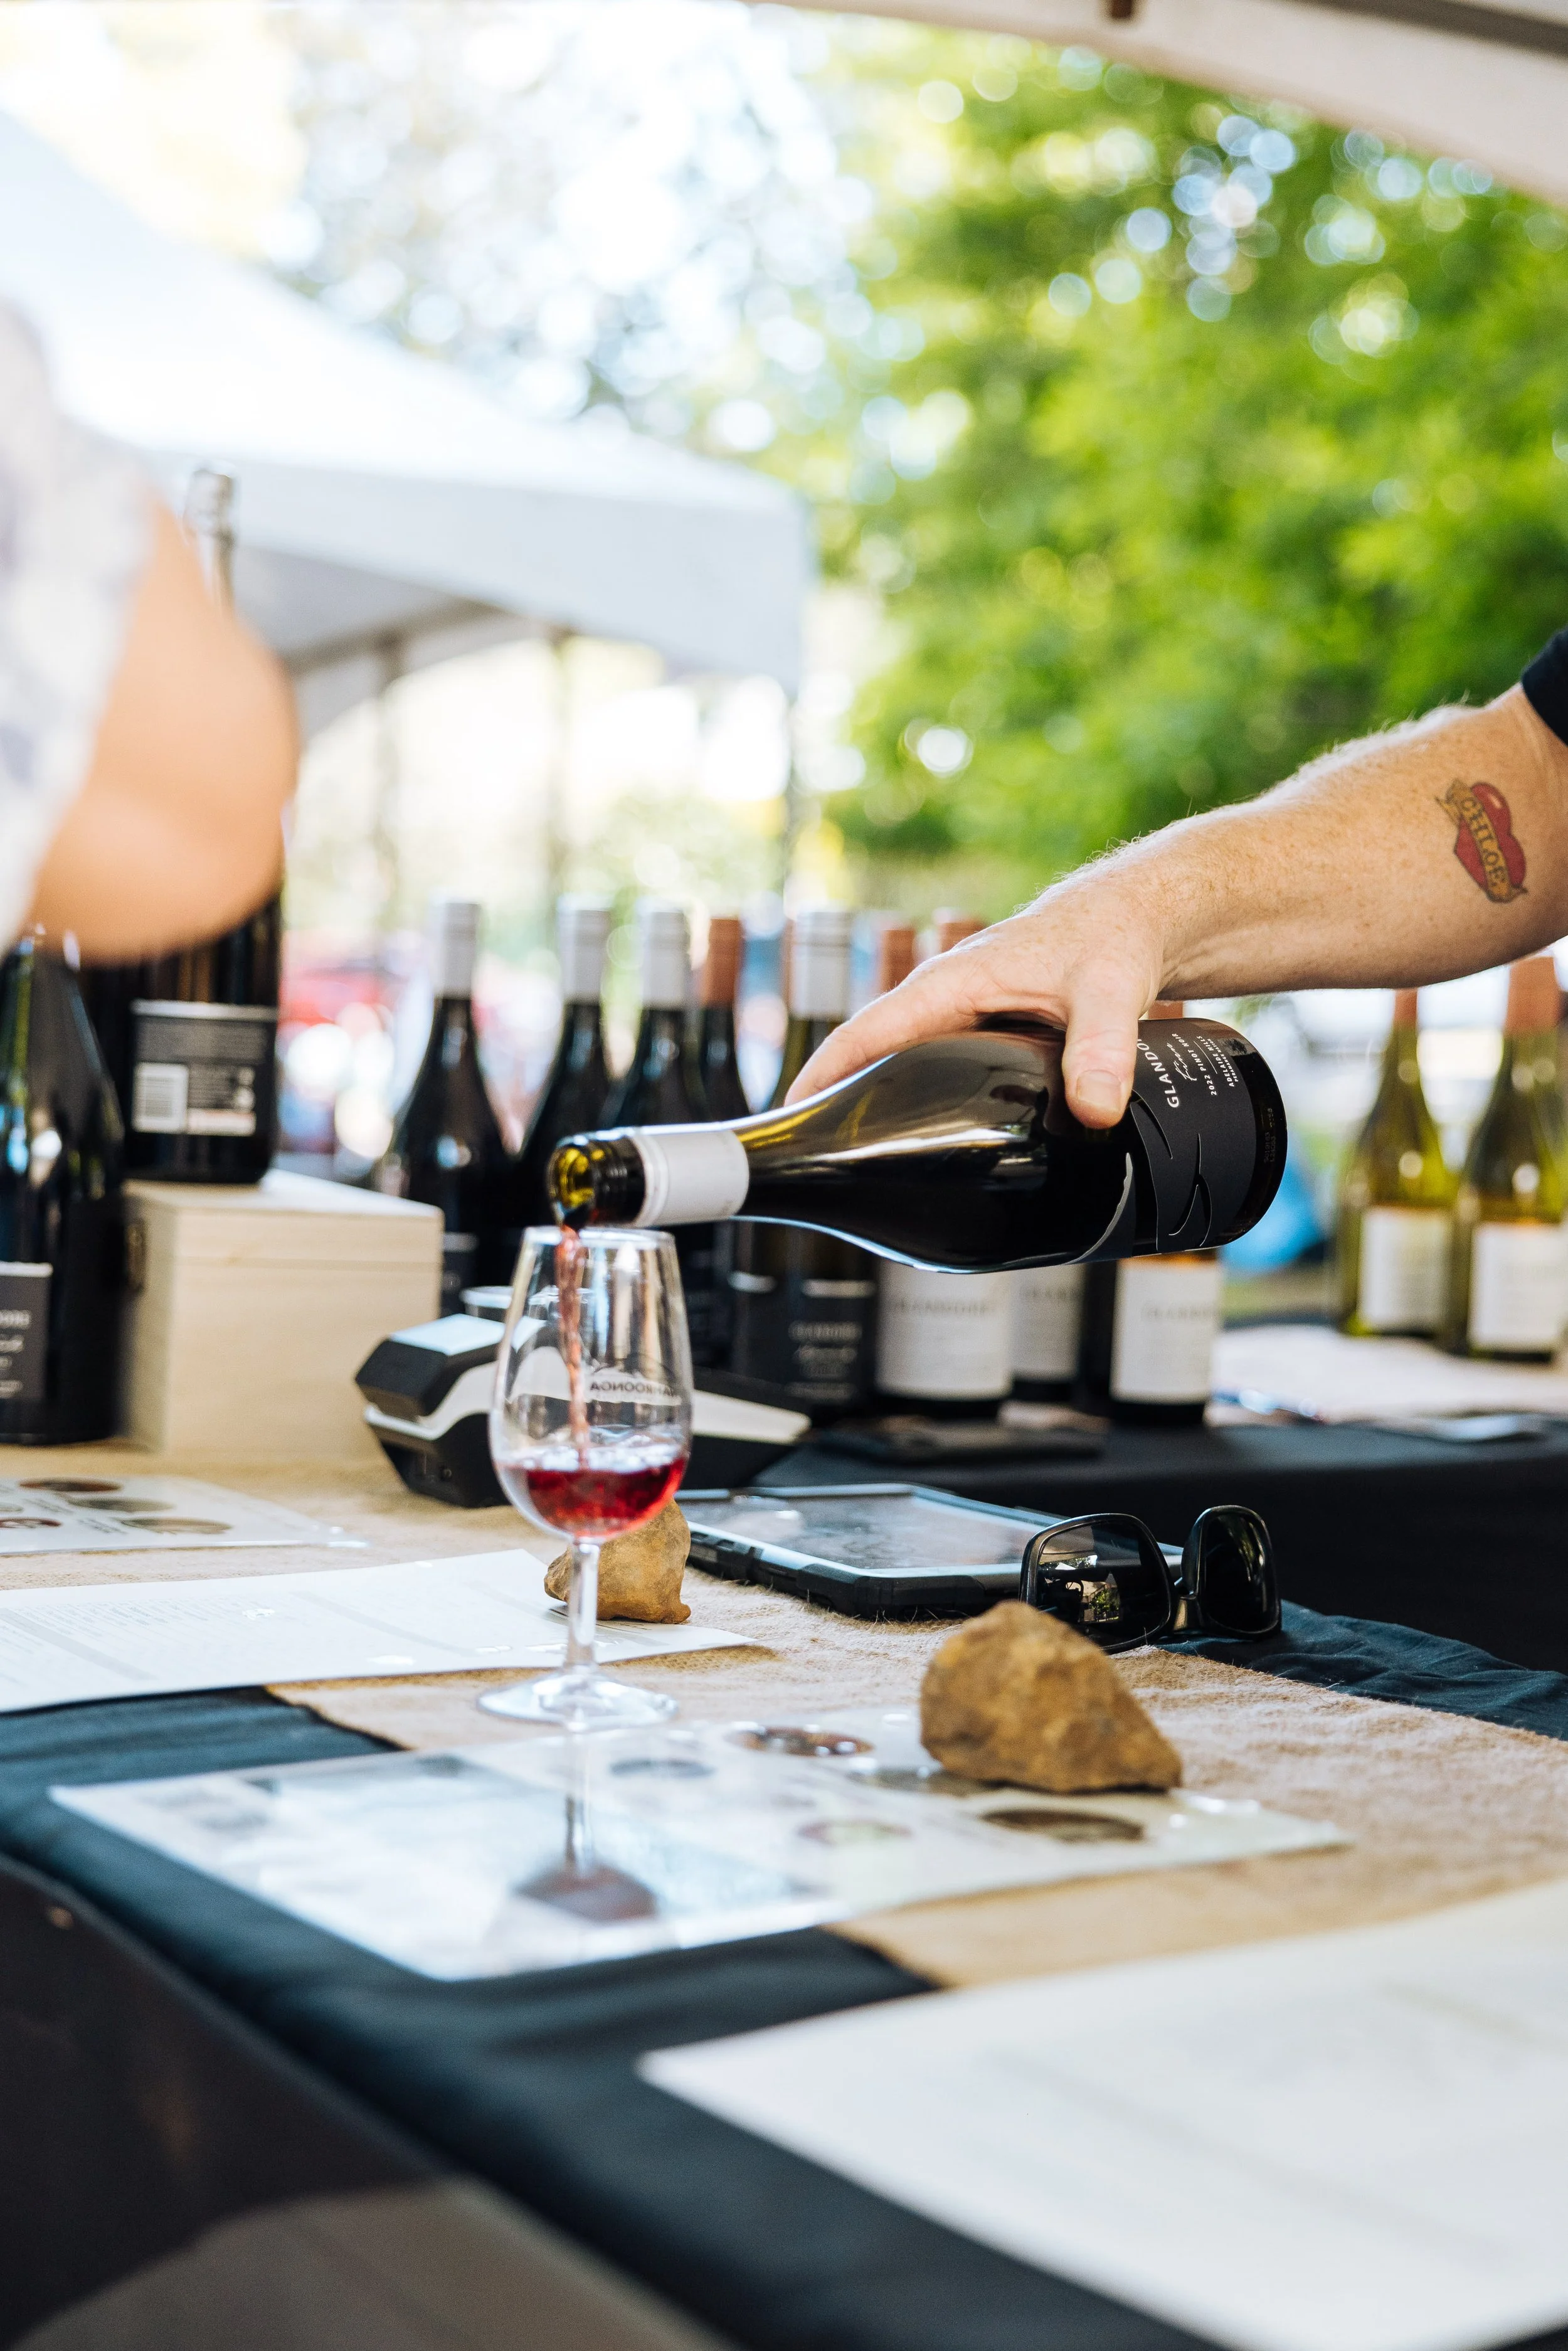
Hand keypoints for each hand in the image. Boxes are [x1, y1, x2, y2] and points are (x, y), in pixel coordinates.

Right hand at [788, 874, 1166, 1125]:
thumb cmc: (1114, 934)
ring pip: (909, 1065)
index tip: (790, 1120)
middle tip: (819, 1163)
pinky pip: (944, 1069)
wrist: (1142, 915)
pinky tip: (928, 1139)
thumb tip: (1095, 1111)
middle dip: (839, 1101)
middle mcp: (948, 998)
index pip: (867, 1033)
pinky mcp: (990, 1031)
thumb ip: (1101, 1050)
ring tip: (860, 1162)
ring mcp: (967, 1015)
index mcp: (952, 983)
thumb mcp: (1109, 990)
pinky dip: (927, 1099)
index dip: (823, 1076)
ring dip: (881, 1104)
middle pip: (874, 1055)